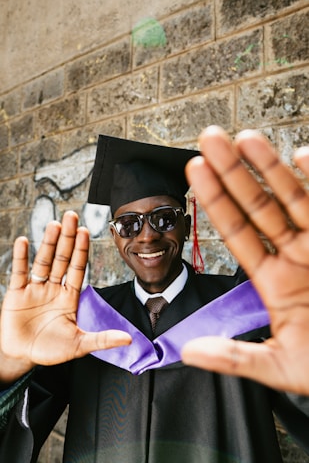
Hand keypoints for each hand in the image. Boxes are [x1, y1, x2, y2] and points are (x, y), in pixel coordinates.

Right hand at [0, 211, 130, 383]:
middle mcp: (53, 288)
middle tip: (72, 216)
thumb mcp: (79, 345)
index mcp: (69, 296)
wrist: (21, 357)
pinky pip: (19, 272)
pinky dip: (21, 257)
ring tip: (54, 224)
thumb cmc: (51, 350)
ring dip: (48, 243)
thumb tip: (130, 339)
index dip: (81, 250)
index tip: (86, 230)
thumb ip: (102, 339)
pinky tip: (24, 241)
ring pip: (43, 261)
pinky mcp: (16, 294)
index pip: (78, 268)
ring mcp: (35, 289)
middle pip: (62, 258)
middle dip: (67, 238)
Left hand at [182, 126, 308, 393]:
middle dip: (233, 172)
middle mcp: (295, 254)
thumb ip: (235, 356)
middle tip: (210, 138)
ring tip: (244, 138)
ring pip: (292, 197)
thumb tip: (188, 352)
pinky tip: (302, 155)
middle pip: (258, 205)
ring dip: (270, 167)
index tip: (194, 171)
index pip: (236, 231)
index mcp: (274, 278)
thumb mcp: (280, 364)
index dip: (215, 201)